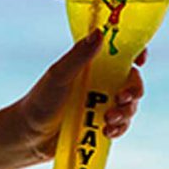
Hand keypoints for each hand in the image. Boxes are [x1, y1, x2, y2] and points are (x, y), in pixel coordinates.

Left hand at [12, 31, 145, 161]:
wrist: (28, 136)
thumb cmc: (40, 101)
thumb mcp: (59, 75)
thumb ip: (79, 56)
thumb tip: (100, 32)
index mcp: (92, 66)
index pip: (121, 54)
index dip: (136, 53)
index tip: (139, 60)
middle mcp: (101, 83)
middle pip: (132, 82)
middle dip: (134, 91)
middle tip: (123, 98)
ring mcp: (102, 105)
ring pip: (129, 106)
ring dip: (126, 112)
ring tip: (108, 119)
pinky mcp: (101, 125)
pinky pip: (121, 125)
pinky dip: (119, 128)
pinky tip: (107, 131)